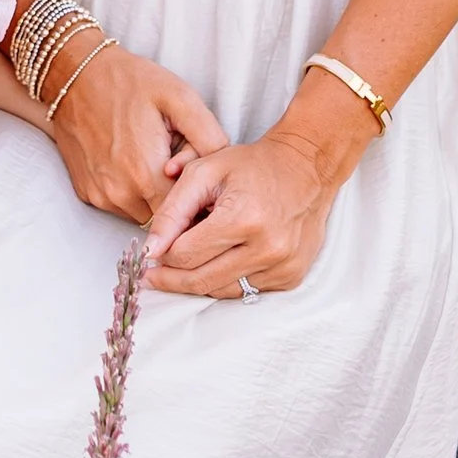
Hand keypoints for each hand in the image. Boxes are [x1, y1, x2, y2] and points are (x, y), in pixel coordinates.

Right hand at [46, 49, 226, 225]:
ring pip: (143, 214)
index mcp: (146, 173)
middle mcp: (121, 193)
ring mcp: (101, 196)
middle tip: (178, 162)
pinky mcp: (88, 193)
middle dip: (178, 197)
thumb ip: (208, 136)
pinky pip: (121, 206)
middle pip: (166, 217)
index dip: (200, 199)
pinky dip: (132, 192)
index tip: (203, 179)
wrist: (76, 75)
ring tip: (154, 159)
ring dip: (154, 196)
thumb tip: (225, 169)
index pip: (186, 215)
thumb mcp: (179, 98)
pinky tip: (133, 162)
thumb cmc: (129, 82)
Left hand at [142, 120, 361, 298]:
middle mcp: (267, 247)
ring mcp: (283, 265)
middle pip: (201, 279)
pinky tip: (217, 264)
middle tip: (151, 275)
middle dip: (171, 278)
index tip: (150, 253)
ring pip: (222, 291)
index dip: (162, 255)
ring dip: (197, 282)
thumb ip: (172, 210)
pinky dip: (226, 281)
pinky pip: (246, 291)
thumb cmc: (252, 166)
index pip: (185, 255)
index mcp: (243, 218)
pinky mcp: (291, 276)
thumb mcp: (204, 173)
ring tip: (182, 268)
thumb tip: (151, 249)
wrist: (306, 168)